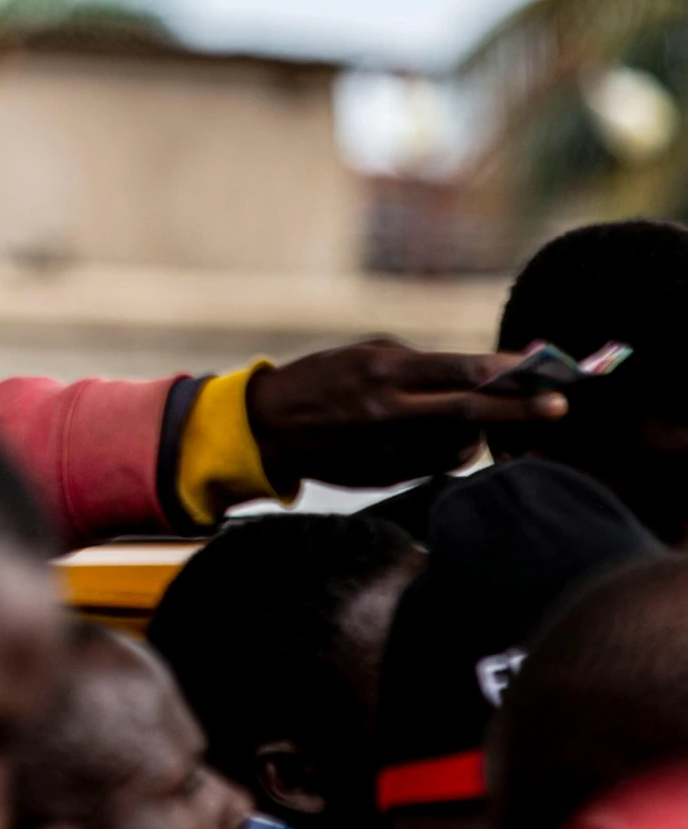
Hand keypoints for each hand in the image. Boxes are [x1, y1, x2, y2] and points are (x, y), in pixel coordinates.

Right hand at [246, 338, 568, 492]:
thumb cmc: (323, 378)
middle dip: (519, 410)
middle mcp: (391, 412)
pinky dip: (454, 448)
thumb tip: (474, 372)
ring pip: (459, 444)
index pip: (458, 371)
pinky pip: (438, 464)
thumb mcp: (366, 354)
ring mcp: (390, 449)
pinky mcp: (387, 475)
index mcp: (385, 373)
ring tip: (485, 415)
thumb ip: (418, 363)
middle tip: (560, 406)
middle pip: (470, 412)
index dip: (505, 372)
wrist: (269, 427)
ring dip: (482, 429)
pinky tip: (450, 435)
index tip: (542, 371)